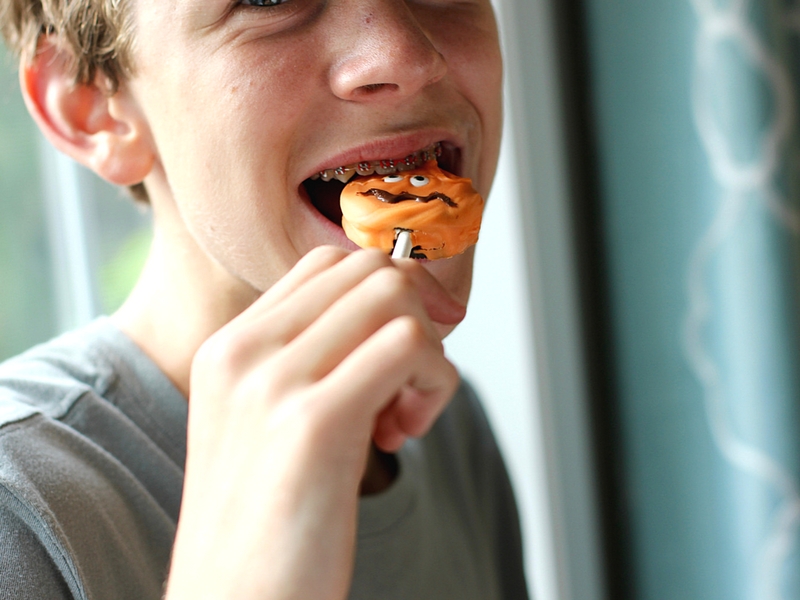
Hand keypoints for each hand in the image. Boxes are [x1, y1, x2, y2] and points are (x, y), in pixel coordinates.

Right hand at [164, 246, 464, 599]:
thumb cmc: (263, 525)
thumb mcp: (266, 425)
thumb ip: (310, 364)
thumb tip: (391, 321)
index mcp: (228, 349)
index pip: (326, 263)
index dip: (385, 294)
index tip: (400, 352)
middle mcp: (243, 353)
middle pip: (367, 266)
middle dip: (414, 315)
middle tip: (409, 382)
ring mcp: (272, 383)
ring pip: (393, 294)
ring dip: (427, 352)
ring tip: (404, 414)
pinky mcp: (313, 423)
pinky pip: (409, 347)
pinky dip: (434, 383)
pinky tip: (405, 435)